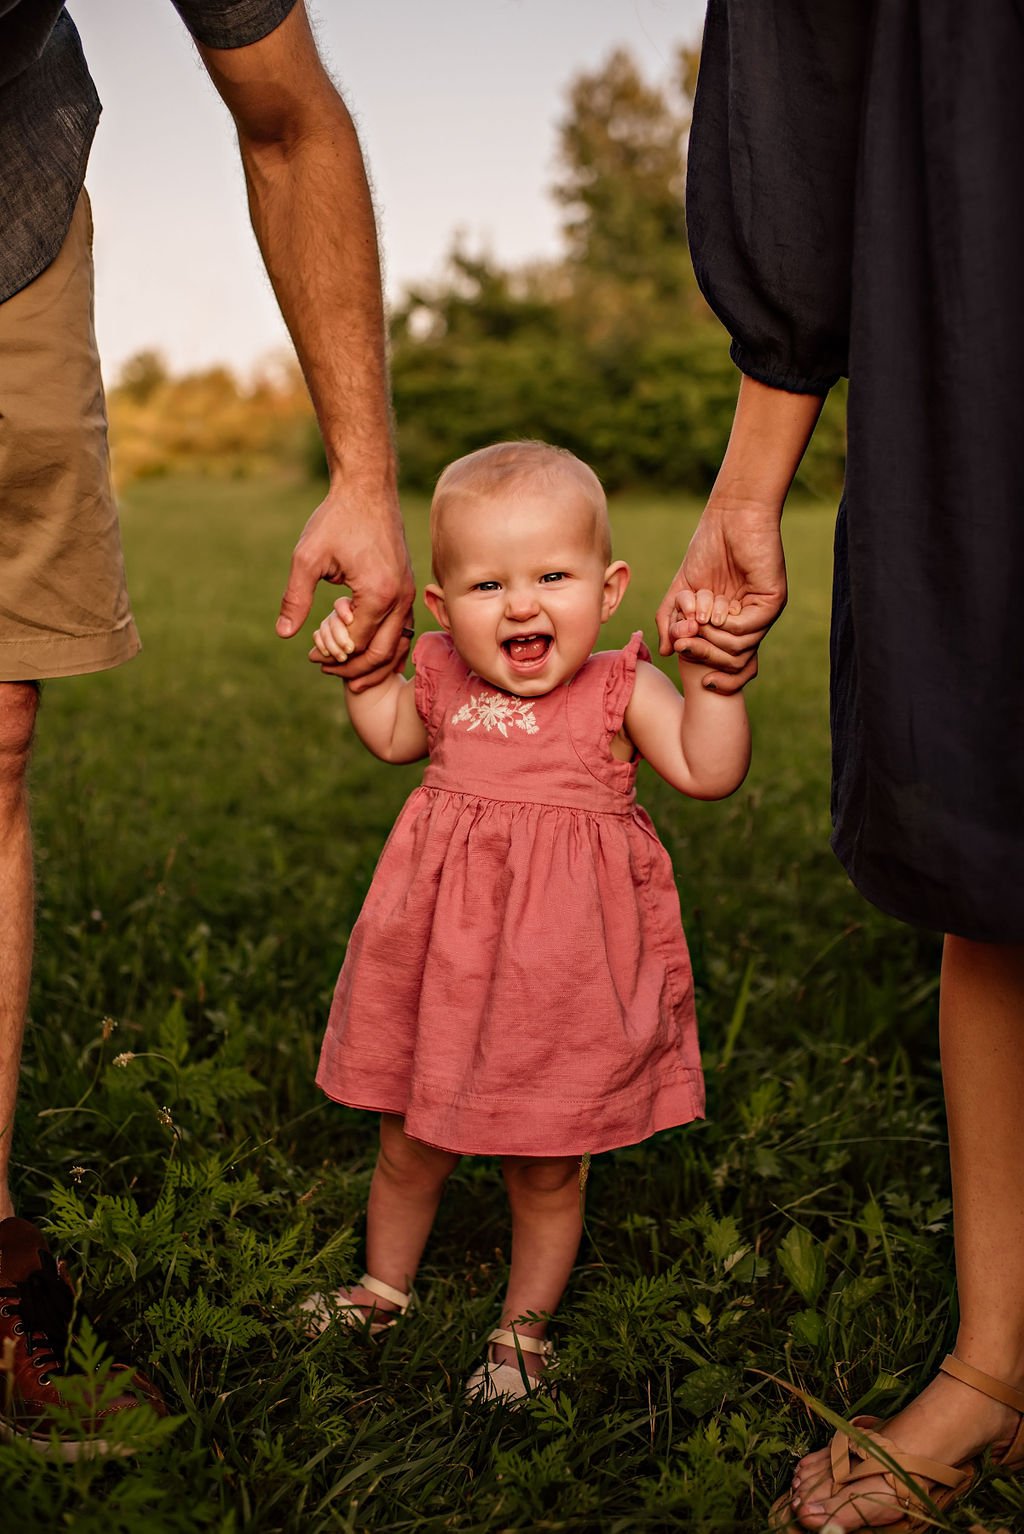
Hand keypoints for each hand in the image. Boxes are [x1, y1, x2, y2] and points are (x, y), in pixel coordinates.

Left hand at [278, 482, 415, 692]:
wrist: (367, 488)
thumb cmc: (337, 518)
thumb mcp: (308, 557)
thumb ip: (296, 598)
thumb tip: (284, 634)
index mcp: (378, 593)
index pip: (356, 643)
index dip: (332, 655)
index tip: (310, 656)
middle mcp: (400, 597)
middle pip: (381, 653)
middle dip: (353, 668)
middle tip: (326, 670)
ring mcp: (408, 593)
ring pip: (396, 644)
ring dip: (372, 662)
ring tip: (346, 670)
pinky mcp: (407, 587)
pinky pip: (401, 628)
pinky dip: (384, 645)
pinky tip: (362, 646)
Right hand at [655, 500, 786, 693]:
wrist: (730, 518)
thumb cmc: (707, 549)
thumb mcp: (681, 591)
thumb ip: (671, 619)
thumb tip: (665, 651)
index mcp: (732, 624)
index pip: (726, 663)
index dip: (706, 666)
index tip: (683, 654)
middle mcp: (751, 622)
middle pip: (732, 663)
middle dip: (702, 654)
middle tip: (684, 640)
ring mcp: (763, 613)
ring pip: (737, 649)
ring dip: (710, 636)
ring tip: (698, 615)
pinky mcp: (772, 602)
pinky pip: (746, 631)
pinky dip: (724, 626)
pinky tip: (714, 610)